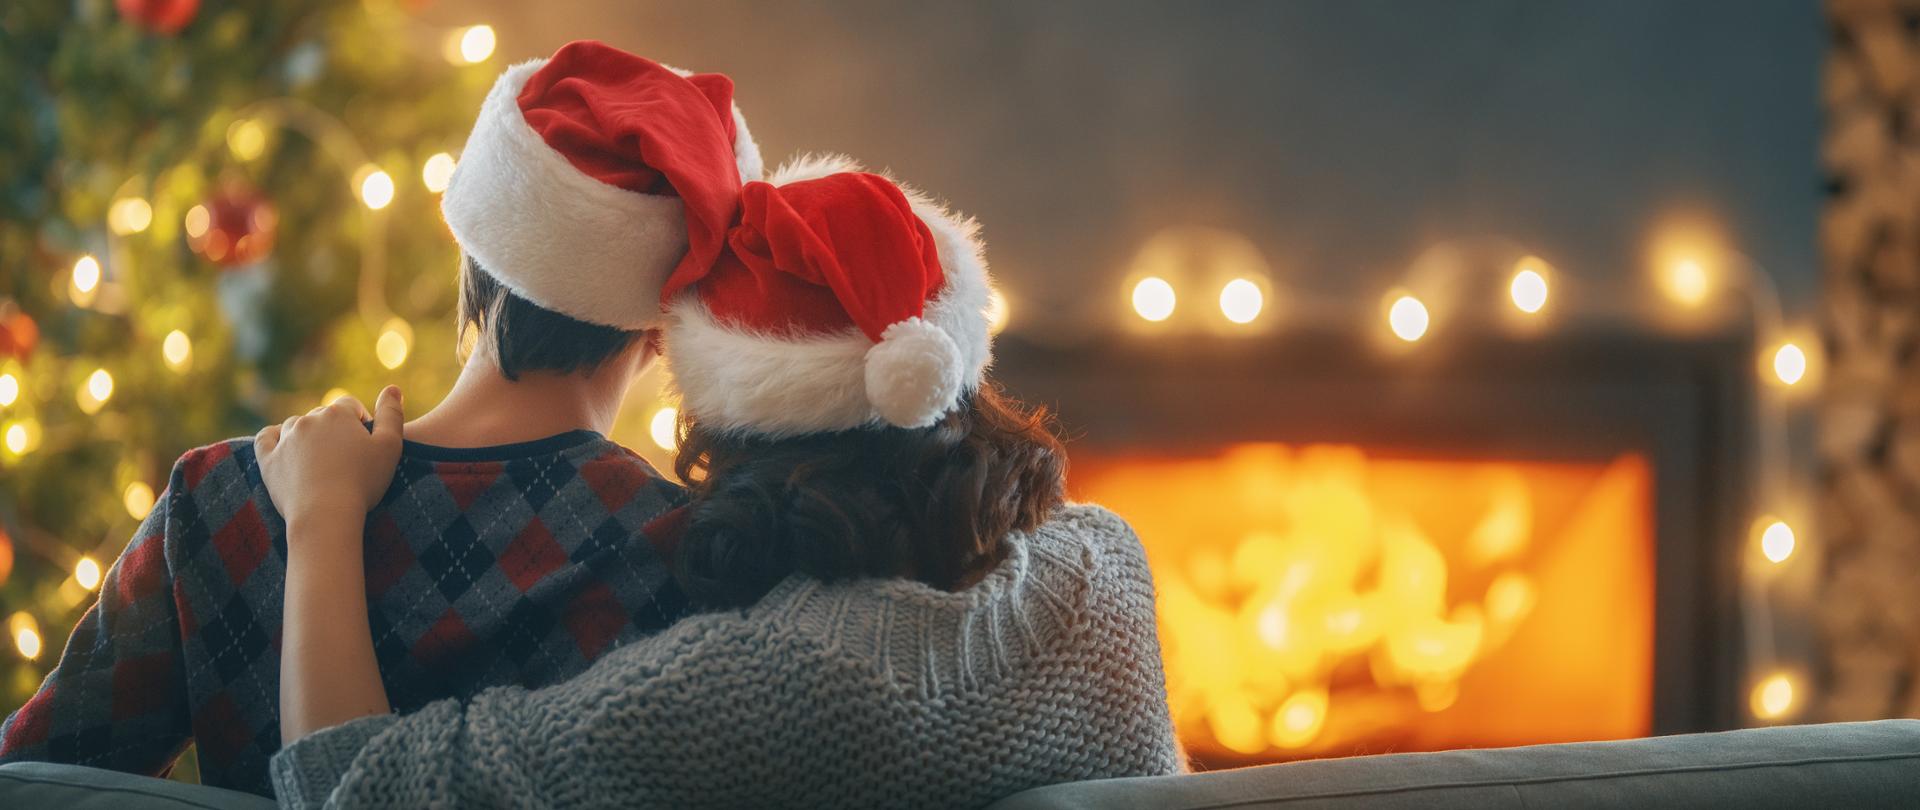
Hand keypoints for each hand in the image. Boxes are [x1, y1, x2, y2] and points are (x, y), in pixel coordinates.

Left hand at [255, 386, 404, 528]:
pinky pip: (267, 438)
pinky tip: (284, 445)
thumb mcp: (390, 447)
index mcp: (337, 414)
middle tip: (347, 457)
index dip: (361, 421)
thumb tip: (393, 388)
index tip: (367, 444)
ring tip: (321, 459)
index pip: (350, 406)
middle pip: (323, 415)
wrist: (326, 514)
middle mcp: (309, 419)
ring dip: (308, 435)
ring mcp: (286, 438)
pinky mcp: (269, 459)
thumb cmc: (362, 482)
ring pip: (297, 425)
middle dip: (335, 429)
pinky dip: (275, 437)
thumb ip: (392, 414)